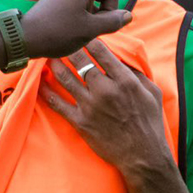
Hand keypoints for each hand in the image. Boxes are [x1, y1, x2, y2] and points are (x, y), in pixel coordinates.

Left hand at [20, 0, 149, 58]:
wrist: (23, 38)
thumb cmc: (55, 33)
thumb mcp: (89, 30)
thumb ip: (113, 21)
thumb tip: (126, 15)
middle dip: (109, 8)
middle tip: (94, 27)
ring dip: (98, 13)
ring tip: (82, 28)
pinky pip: (85, 1)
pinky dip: (88, 13)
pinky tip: (76, 27)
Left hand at [44, 40, 172, 177]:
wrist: (142, 156)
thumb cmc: (150, 124)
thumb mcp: (152, 92)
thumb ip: (136, 73)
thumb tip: (121, 59)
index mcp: (124, 80)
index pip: (100, 51)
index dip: (88, 39)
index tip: (82, 36)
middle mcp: (105, 90)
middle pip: (79, 60)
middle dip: (68, 48)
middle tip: (60, 42)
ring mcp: (90, 106)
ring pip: (65, 78)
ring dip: (55, 64)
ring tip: (49, 57)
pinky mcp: (80, 122)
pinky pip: (57, 103)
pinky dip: (46, 91)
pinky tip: (40, 82)